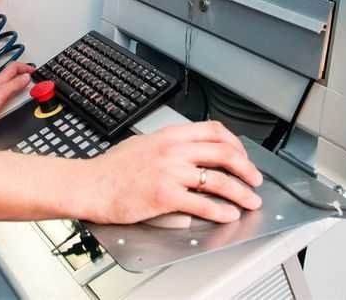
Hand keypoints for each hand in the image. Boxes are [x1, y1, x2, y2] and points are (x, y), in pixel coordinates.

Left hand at [0, 62, 34, 132]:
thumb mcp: (0, 94)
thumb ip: (14, 85)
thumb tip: (26, 78)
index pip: (14, 67)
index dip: (25, 67)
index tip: (35, 70)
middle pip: (11, 75)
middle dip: (22, 74)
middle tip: (32, 76)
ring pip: (7, 85)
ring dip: (16, 84)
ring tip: (25, 86)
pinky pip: (2, 97)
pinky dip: (10, 96)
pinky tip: (10, 102)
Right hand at [77, 121, 262, 223]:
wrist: (90, 184)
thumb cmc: (110, 168)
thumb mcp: (143, 144)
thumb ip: (167, 147)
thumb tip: (186, 154)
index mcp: (169, 135)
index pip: (213, 131)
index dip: (235, 143)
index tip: (242, 155)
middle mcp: (173, 150)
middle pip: (223, 153)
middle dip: (246, 167)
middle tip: (255, 178)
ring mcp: (170, 172)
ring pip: (219, 179)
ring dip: (241, 192)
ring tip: (250, 200)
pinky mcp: (165, 195)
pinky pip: (202, 203)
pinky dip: (220, 210)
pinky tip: (228, 214)